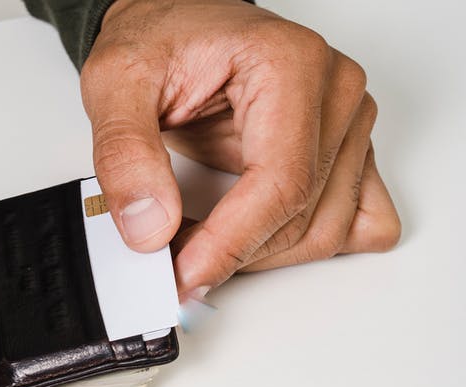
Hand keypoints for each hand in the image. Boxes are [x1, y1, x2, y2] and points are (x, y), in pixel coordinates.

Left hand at [80, 0, 398, 296]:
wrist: (172, 24)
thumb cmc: (157, 40)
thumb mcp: (115, 83)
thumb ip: (125, 154)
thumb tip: (149, 229)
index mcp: (289, 65)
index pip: (281, 183)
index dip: (231, 243)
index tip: (184, 275)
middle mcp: (335, 92)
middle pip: (305, 216)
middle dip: (234, 254)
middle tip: (170, 263)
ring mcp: (348, 124)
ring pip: (328, 231)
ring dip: (259, 255)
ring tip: (195, 242)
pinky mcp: (346, 151)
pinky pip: (356, 224)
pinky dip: (299, 245)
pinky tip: (248, 236)